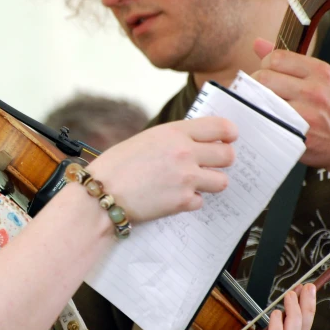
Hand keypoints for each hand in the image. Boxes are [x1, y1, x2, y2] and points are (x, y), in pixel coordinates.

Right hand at [89, 117, 236, 222]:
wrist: (100, 195)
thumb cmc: (113, 168)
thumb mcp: (144, 140)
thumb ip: (171, 140)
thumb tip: (191, 144)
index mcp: (173, 132)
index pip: (219, 127)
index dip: (229, 133)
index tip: (229, 138)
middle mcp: (184, 153)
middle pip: (227, 155)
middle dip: (222, 161)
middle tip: (211, 165)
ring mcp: (186, 178)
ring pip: (222, 181)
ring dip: (210, 183)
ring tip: (192, 184)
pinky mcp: (182, 201)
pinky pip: (200, 201)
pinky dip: (189, 202)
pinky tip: (172, 198)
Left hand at [251, 38, 329, 171]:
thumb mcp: (319, 79)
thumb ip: (287, 62)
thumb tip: (257, 42)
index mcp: (320, 71)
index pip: (276, 58)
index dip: (264, 67)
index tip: (267, 77)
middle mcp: (315, 90)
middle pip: (263, 78)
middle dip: (255, 86)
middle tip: (259, 95)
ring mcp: (307, 114)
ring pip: (261, 100)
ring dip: (255, 104)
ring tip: (262, 108)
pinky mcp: (298, 135)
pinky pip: (265, 122)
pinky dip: (260, 121)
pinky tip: (266, 122)